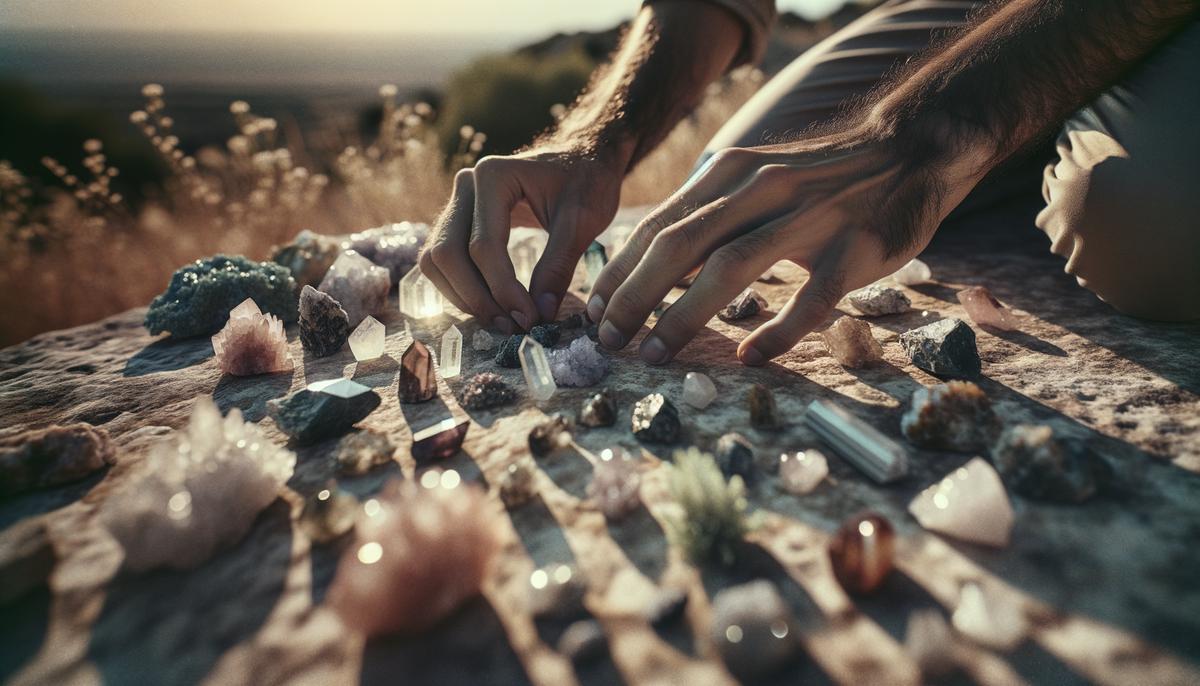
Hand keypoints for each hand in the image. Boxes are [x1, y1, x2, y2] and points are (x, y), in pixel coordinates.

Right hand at [419, 146, 626, 332]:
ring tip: (502, 321)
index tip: (530, 319)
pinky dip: (461, 287)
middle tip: (512, 326)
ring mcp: (458, 202)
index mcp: (493, 176)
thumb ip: (558, 266)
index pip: (483, 246)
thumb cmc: (587, 181)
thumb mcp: (582, 221)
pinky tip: (492, 306)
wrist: (584, 157)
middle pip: (447, 254)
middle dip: (477, 297)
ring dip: (463, 296)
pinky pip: (444, 261)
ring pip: (436, 260)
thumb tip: (539, 314)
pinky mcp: (460, 221)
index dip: (503, 289)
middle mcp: (466, 186)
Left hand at [586, 125, 988, 364]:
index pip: (660, 225)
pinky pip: (810, 298)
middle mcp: (763, 189)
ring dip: (684, 315)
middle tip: (608, 341)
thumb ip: (709, 212)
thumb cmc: (821, 177)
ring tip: (655, 354)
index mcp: (732, 173)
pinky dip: (777, 331)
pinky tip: (749, 357)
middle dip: (635, 296)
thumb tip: (646, 261)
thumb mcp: (756, 177)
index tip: (592, 311)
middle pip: (681, 245)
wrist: (913, 146)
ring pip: (732, 267)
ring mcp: (811, 217)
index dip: (620, 271)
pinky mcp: (855, 248)